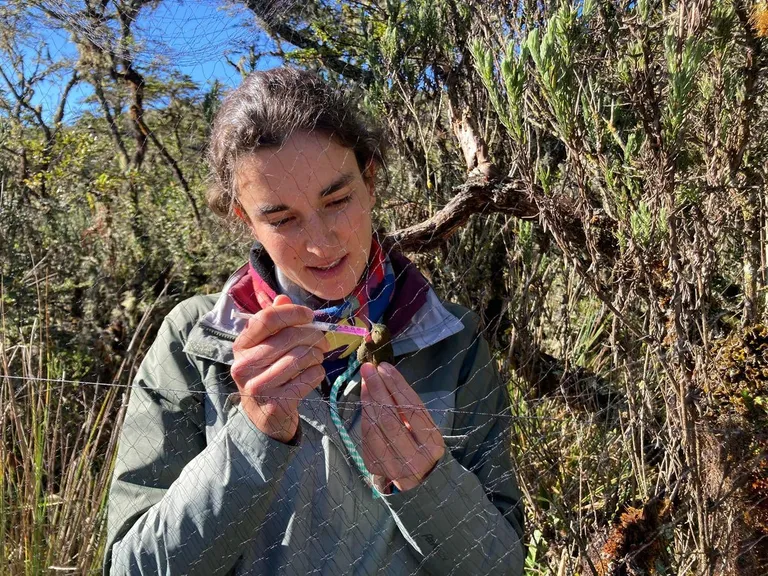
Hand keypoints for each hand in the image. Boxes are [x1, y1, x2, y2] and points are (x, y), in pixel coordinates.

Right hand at [231, 295, 329, 442]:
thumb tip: (282, 298)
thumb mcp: (265, 349)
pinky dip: (318, 373)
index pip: (267, 318)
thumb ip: (274, 323)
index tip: (309, 316)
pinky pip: (309, 378)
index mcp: (241, 346)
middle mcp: (244, 366)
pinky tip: (314, 374)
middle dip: (314, 336)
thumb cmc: (268, 375)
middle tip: (323, 341)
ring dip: (317, 355)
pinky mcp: (276, 403)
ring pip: (301, 357)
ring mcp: (258, 386)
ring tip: (318, 357)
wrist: (264, 418)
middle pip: (289, 337)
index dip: (293, 313)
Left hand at [360, 362, 444, 491]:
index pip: (412, 409)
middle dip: (377, 390)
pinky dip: (364, 416)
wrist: (419, 481)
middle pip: (390, 418)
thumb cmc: (422, 445)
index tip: (385, 367)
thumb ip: (408, 406)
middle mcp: (414, 458)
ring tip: (365, 382)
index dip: (396, 386)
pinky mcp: (376, 467)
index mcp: (432, 444)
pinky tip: (365, 401)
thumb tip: (385, 375)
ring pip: (375, 427)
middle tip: (368, 369)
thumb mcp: (425, 427)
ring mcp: (393, 466)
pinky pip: (366, 437)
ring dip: (367, 401)